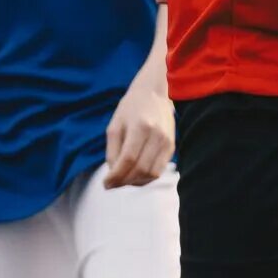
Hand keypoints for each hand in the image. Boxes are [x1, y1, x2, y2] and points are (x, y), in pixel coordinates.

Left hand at [103, 67, 173, 187]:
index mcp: (140, 126)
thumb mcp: (115, 125)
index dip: (116, 175)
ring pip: (152, 174)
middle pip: (141, 169)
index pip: (129, 159)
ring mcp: (167, 141)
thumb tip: (113, 175)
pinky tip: (135, 175)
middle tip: (112, 184)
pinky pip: (159, 170)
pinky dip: (146, 178)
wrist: (155, 93)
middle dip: (124, 181)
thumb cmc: (131, 108)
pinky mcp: (172, 146)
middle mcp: (157, 135)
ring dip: (135, 182)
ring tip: (123, 179)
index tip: (105, 184)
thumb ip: (112, 151)